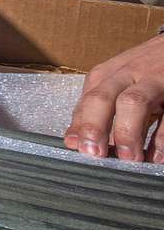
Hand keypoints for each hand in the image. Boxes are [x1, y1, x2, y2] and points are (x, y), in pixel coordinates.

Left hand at [64, 35, 163, 162]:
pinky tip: (157, 155)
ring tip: (129, 159)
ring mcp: (151, 80)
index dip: (79, 127)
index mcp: (105, 76)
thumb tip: (73, 141)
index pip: (85, 103)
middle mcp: (124, 76)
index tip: (77, 149)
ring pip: (133, 103)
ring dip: (128, 132)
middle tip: (95, 154)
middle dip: (95, 127)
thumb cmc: (143, 70)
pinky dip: (162, 137)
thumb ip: (95, 110)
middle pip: (102, 98)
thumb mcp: (116, 84)